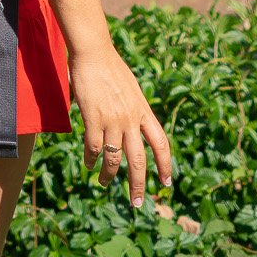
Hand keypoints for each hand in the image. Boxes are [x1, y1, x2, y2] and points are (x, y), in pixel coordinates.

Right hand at [70, 42, 171, 205]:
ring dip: (109, 175)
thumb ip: (136, 108)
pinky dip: (92, 159)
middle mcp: (131, 119)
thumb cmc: (112, 67)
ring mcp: (112, 120)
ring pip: (114, 158)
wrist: (94, 52)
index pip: (161, 144)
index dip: (165, 165)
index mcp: (144, 111)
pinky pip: (94, 147)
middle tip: (137, 203)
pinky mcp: (93, 118)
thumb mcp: (132, 89)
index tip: (167, 183)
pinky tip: (90, 164)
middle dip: (138, 184)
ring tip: (105, 183)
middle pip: (139, 160)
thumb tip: (137, 124)